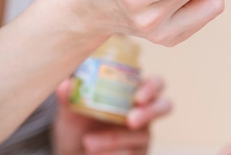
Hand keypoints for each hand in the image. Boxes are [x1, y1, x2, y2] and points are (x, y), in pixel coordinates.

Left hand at [53, 76, 171, 154]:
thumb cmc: (77, 130)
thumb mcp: (70, 115)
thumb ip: (69, 99)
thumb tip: (65, 84)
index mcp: (132, 94)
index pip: (154, 83)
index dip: (152, 87)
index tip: (138, 96)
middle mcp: (143, 113)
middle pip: (165, 106)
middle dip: (150, 111)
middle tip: (132, 120)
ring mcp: (142, 137)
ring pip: (142, 136)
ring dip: (115, 139)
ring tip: (89, 143)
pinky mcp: (138, 154)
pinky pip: (132, 154)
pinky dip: (112, 154)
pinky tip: (95, 154)